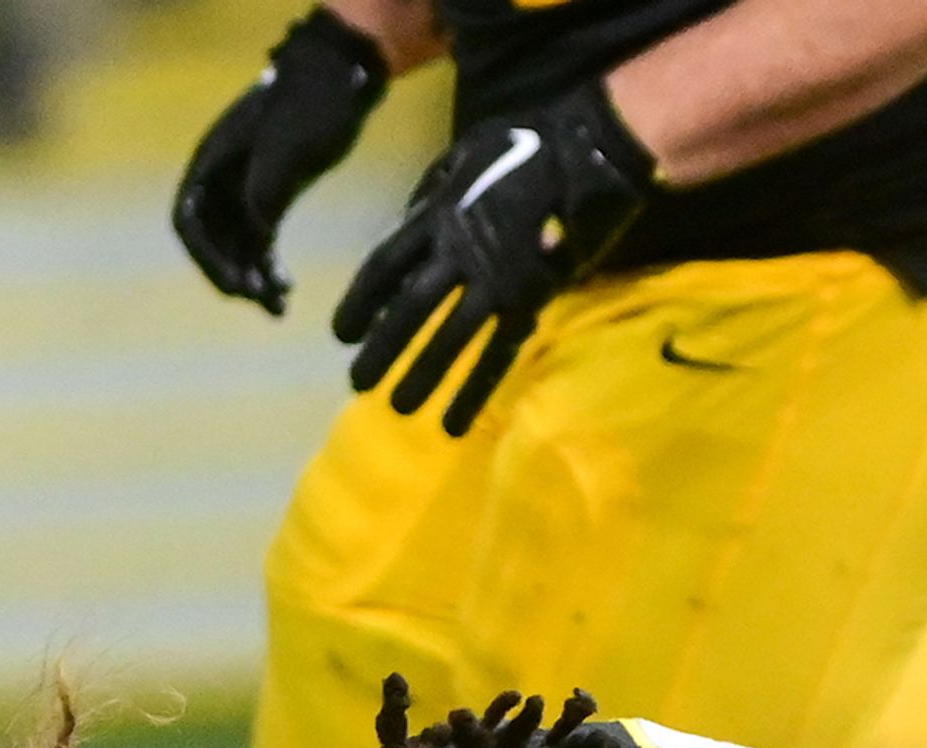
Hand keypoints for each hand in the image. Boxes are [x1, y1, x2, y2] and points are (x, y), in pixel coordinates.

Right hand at [173, 7, 391, 313]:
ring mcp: (244, 187)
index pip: (189, 220)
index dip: (206, 258)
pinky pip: (259, 240)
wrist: (340, 81)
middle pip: (211, 239)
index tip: (234, 288)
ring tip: (278, 308)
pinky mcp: (270, 195)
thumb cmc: (312, 106)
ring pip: (237, 245)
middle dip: (230, 273)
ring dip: (252, 277)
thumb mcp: (290, 146)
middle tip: (257, 301)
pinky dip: (269, 267)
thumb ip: (266, 186)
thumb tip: (256, 228)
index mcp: (212, 161)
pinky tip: (285, 290)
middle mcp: (221, 178)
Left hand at [333, 83, 652, 435]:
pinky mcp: (527, 303)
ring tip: (398, 408)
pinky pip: (494, 354)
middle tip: (358, 383)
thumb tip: (412, 217)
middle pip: (407, 309)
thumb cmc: (529, 145)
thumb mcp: (465, 154)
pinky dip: (472, 391)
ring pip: (446, 339)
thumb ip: (435, 190)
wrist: (585, 154)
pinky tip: (453, 422)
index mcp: (437, 216)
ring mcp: (492, 281)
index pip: (384, 266)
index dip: (360, 301)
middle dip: (381, 348)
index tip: (341, 333)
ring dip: (421, 377)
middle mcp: (456, 253)